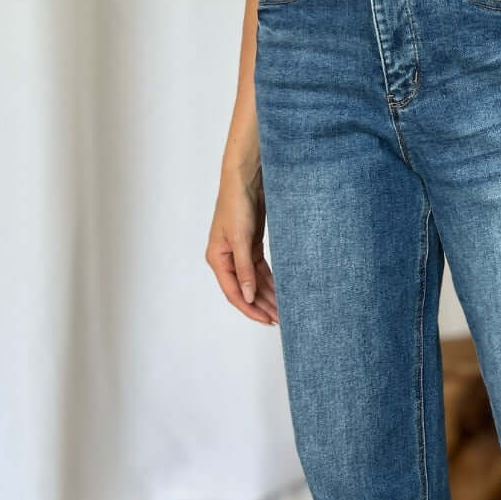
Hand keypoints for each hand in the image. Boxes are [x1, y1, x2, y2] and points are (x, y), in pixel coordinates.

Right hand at [205, 164, 277, 324]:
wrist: (245, 179)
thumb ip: (244, 270)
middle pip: (244, 289)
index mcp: (217, 259)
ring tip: (283, 309)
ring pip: (254, 281)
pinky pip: (259, 270)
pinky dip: (269, 280)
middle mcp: (226, 259)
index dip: (250, 308)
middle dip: (262, 305)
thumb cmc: (236, 205)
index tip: (266, 319)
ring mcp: (238, 253)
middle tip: (280, 319)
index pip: (233, 292)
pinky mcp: (250, 245)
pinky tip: (280, 290)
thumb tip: (248, 296)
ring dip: (267, 294)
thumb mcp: (241, 239)